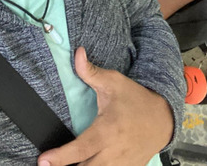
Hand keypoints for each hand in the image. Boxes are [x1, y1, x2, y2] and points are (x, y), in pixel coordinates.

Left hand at [37, 47, 173, 165]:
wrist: (163, 118)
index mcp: (107, 130)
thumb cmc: (136, 99)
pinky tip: (82, 165)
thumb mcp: (113, 81)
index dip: (60, 158)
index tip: (43, 161)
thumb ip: (91, 71)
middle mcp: (114, 152)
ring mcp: (122, 164)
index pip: (80, 149)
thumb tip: (77, 53)